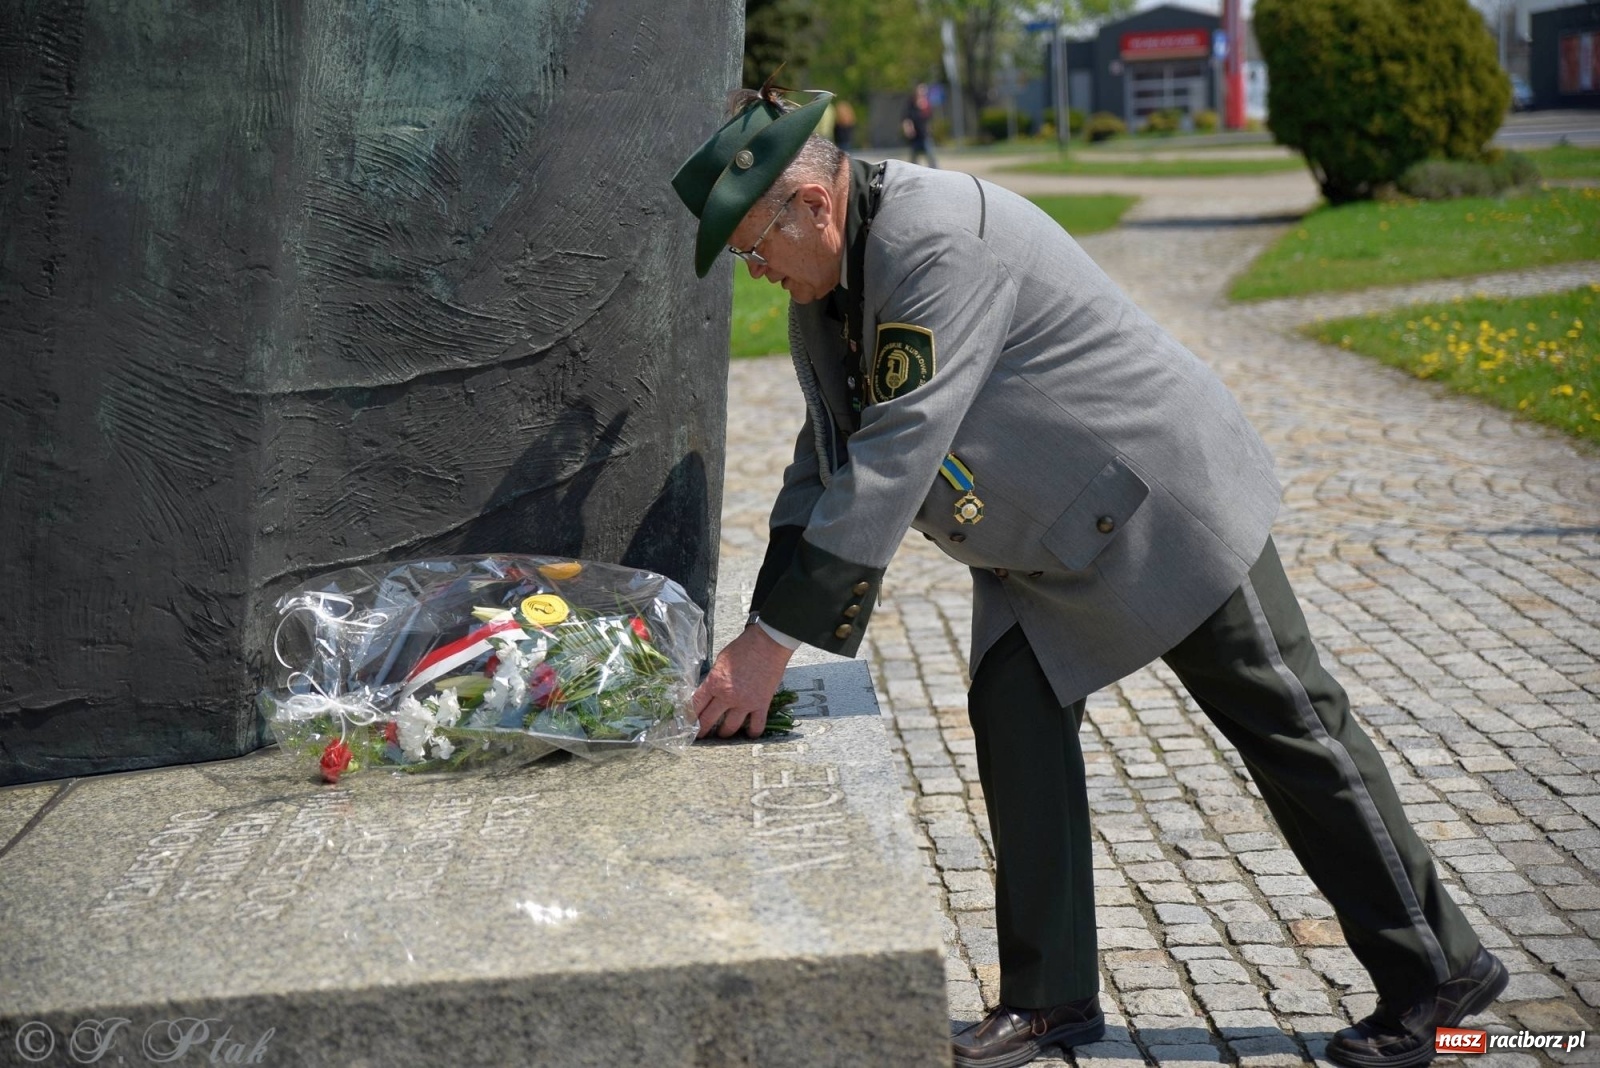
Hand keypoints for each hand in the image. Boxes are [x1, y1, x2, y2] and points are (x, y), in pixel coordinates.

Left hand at [693, 624, 793, 738]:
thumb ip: (714, 679)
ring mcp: (745, 703)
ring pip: (729, 728)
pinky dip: (751, 733)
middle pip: (708, 720)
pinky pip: (756, 726)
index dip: (689, 716)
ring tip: (722, 734)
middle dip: (701, 730)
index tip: (687, 722)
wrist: (768, 644)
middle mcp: (727, 696)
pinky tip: (748, 733)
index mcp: (714, 683)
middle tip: (699, 735)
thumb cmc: (744, 647)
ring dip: (724, 733)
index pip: (695, 705)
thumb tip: (710, 691)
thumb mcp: (720, 661)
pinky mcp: (761, 705)